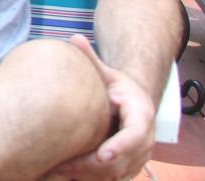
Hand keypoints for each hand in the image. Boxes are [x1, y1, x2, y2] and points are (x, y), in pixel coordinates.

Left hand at [52, 35, 156, 179]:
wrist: (131, 103)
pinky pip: (113, 180)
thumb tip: (74, 38)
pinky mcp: (129, 167)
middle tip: (66, 167)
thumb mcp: (106, 72)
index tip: (103, 155)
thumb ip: (91, 59)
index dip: (121, 146)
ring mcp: (139, 156)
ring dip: (90, 176)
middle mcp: (145, 139)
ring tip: (59, 172)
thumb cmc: (114, 87)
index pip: (135, 135)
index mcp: (141, 114)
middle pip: (125, 161)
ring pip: (118, 175)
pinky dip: (91, 180)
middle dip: (95, 167)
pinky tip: (65, 175)